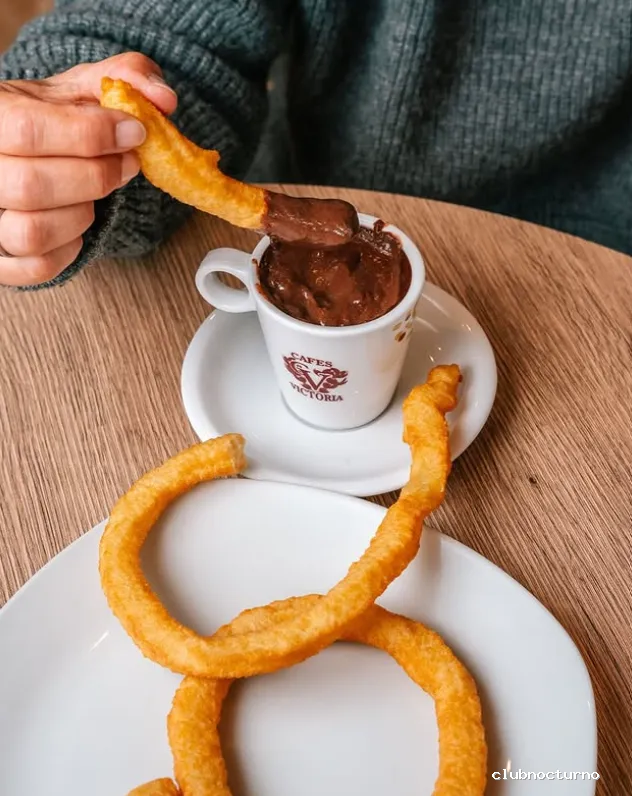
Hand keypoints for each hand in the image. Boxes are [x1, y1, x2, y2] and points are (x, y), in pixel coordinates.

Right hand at [0, 53, 176, 286]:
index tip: (134, 132)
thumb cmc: (50, 119)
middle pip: (31, 186)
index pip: (27, 129)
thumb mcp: (81, 87)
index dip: (90, 135)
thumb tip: (164, 99)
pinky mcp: (0, 260)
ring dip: (81, 215)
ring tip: (93, 194)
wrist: (20, 149)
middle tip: (125, 165)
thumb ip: (125, 77)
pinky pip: (37, 268)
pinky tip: (77, 225)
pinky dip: (69, 251)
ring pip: (30, 232)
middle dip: (95, 178)